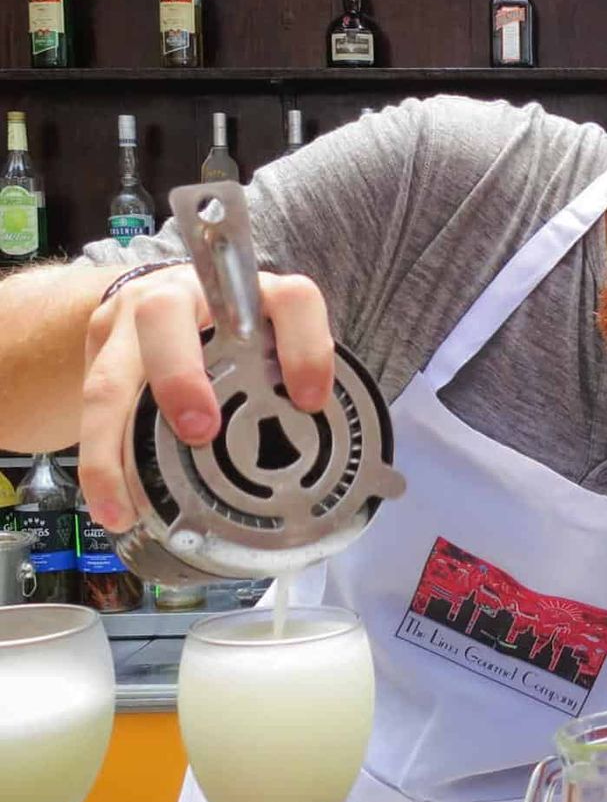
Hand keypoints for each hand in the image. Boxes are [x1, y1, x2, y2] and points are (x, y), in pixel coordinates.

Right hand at [78, 264, 334, 532]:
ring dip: (117, 445)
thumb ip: (285, 383)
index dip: (304, 347)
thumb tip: (320, 456)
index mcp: (248, 296)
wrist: (150, 308)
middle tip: (200, 432)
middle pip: (165, 315)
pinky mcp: (101, 352)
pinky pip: (91, 411)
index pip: (288, 299)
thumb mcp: (265, 344)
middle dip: (179, 376)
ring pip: (112, 376)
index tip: (311, 401)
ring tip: (130, 504)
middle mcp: (184, 296)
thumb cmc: (228, 337)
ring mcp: (131, 322)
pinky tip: (114, 506)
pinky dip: (100, 465)